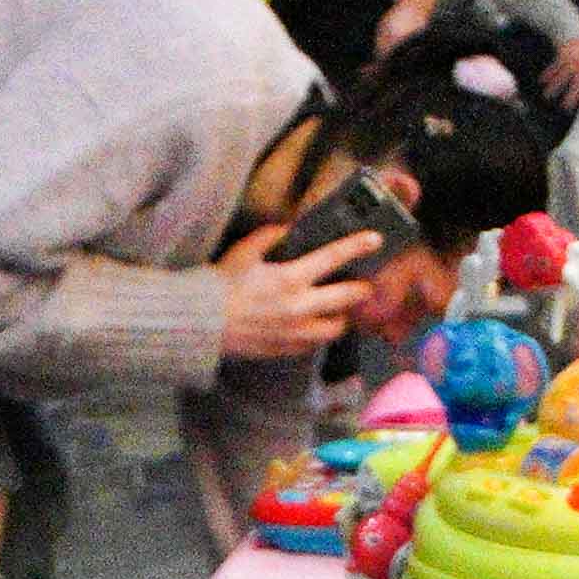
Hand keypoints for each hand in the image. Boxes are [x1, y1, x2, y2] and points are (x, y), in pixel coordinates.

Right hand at [204, 224, 386, 363]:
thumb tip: (289, 228)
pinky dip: (320, 333)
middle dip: (361, 289)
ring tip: (341, 310)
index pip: (334, 258)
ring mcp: (296, 332)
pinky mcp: (288, 349)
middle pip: (347, 298)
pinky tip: (317, 326)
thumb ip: (270, 237)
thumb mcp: (244, 252)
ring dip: (343, 317)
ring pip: (336, 328)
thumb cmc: (221, 285)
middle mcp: (300, 307)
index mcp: (290, 278)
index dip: (357, 246)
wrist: (204, 325)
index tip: (375, 240)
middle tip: (366, 285)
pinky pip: (316, 344)